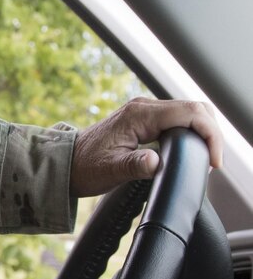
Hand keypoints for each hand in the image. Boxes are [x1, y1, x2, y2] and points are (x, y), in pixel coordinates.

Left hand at [69, 98, 222, 197]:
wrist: (65, 162)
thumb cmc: (85, 166)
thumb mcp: (110, 170)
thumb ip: (135, 165)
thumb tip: (156, 162)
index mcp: (139, 115)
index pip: (189, 113)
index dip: (209, 133)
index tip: (213, 160)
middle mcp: (144, 107)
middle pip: (194, 108)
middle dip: (211, 131)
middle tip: (214, 160)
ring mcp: (145, 111)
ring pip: (188, 111)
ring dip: (203, 130)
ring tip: (207, 157)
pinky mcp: (145, 120)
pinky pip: (177, 119)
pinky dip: (192, 131)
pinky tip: (193, 150)